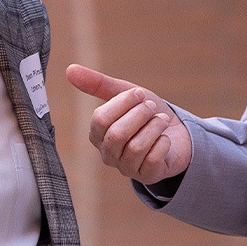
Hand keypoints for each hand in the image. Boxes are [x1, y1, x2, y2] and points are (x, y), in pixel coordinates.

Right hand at [65, 63, 191, 184]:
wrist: (177, 132)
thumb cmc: (145, 114)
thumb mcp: (125, 94)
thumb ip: (98, 83)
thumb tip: (69, 69)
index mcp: (97, 134)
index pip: (100, 119)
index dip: (123, 102)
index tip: (139, 93)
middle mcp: (107, 154)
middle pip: (117, 134)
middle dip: (139, 115)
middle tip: (151, 107)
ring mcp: (126, 168)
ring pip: (136, 147)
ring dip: (154, 127)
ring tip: (161, 120)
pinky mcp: (146, 176)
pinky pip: (153, 159)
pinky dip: (163, 143)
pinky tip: (165, 139)